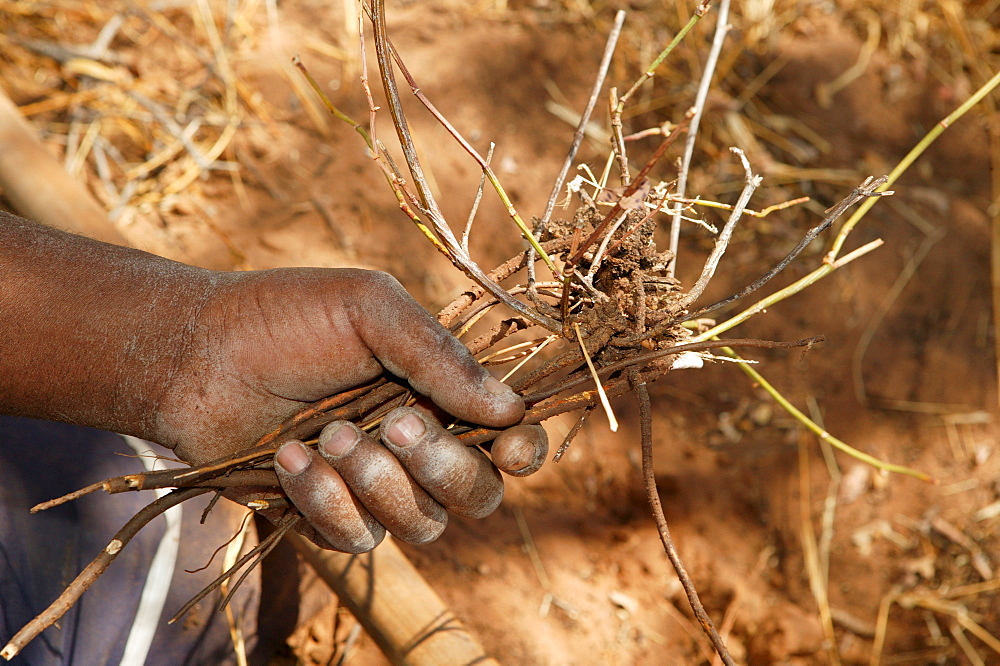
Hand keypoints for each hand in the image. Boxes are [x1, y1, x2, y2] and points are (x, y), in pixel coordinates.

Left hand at [156, 269, 547, 551]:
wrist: (195, 356)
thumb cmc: (286, 319)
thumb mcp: (369, 310)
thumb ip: (440, 356)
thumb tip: (511, 408)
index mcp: (441, 391)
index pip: (509, 435)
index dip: (522, 448)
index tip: (509, 447)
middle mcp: (420, 446)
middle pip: (479, 493)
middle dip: (445, 467)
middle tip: (396, 425)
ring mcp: (377, 487)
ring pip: (423, 523)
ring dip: (379, 482)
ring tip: (328, 434)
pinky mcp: (330, 517)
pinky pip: (358, 538)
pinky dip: (326, 500)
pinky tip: (288, 457)